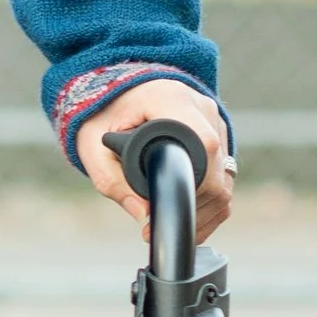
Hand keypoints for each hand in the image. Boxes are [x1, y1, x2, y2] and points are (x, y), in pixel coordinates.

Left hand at [75, 78, 233, 243]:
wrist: (117, 92)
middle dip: (187, 204)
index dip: (188, 181)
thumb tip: (143, 214)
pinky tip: (183, 220)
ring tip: (162, 223)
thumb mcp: (92, 144)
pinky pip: (224, 181)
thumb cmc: (102, 114)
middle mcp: (202, 108)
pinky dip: (208, 205)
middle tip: (152, 224)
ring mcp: (215, 123)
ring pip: (223, 181)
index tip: (159, 205)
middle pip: (214, 169)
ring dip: (199, 210)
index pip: (202, 142)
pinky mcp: (219, 139)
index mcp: (171, 99)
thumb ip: (110, 179)